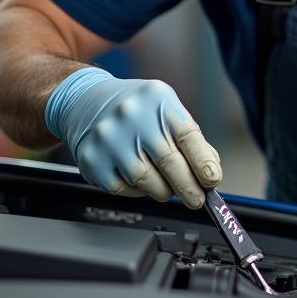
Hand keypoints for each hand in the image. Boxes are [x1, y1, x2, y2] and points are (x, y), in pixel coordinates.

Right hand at [45, 67, 221, 207]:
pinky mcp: (92, 160)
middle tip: (197, 199)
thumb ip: (189, 138)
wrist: (84, 101)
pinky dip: (138, 192)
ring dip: (163, 191)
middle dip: (188, 186)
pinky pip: (123, 189)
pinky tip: (142, 181)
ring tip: (168, 188)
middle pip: (168, 161)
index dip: (202, 161)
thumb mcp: (165, 108)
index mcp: (156, 98)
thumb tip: (209, 172)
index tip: (212, 179)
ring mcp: (108, 138)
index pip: (186, 134)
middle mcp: (131, 115)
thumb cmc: (135, 109)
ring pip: (146, 180)